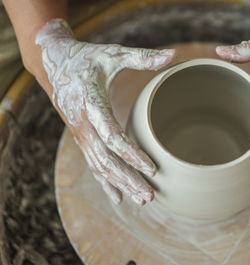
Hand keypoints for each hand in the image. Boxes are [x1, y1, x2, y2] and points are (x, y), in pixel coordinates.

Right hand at [36, 19, 174, 204]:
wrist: (53, 63)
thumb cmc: (86, 58)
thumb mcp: (113, 54)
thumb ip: (142, 57)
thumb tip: (173, 54)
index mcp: (91, 104)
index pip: (112, 136)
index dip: (132, 154)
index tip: (152, 168)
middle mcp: (83, 125)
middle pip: (106, 160)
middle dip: (128, 179)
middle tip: (150, 196)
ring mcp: (81, 134)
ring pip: (100, 167)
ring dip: (120, 185)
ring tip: (142, 201)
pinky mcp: (82, 138)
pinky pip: (94, 164)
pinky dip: (106, 182)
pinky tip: (119, 197)